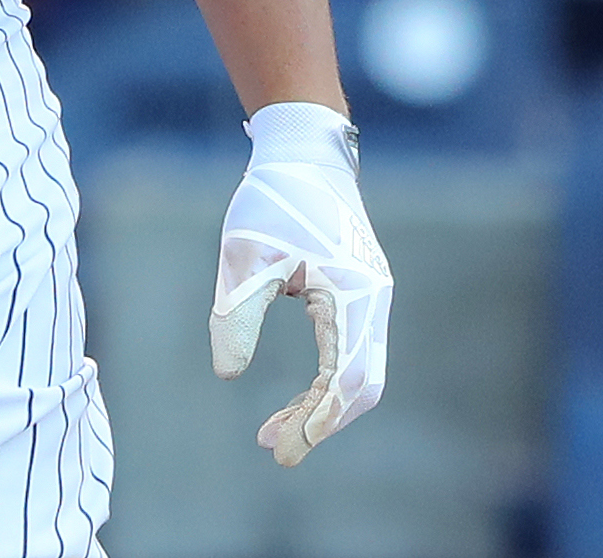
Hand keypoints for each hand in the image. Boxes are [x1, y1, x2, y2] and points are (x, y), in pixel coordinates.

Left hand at [209, 101, 391, 466]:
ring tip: (273, 431)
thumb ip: (238, 314)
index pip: (345, 378)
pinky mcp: (359, 296)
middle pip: (362, 386)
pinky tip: (295, 398)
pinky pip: (352, 354)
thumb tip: (228, 374)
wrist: (303, 153)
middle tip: (272, 447)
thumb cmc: (272, 200)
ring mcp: (372, 299)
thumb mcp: (244, 255)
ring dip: (323, 407)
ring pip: (360, 374)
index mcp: (355, 295)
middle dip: (321, 422)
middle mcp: (375, 302)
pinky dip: (326, 384)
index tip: (279, 450)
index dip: (316, 420)